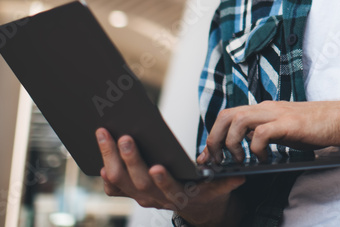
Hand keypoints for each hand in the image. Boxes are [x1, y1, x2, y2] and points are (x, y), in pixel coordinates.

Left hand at [96, 128, 243, 225]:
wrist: (194, 207)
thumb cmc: (205, 191)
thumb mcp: (219, 188)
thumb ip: (226, 182)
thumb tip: (240, 176)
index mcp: (179, 196)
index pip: (168, 190)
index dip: (161, 181)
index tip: (156, 167)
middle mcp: (155, 198)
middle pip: (137, 182)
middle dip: (129, 158)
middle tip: (124, 136)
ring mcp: (140, 196)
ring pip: (119, 180)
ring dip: (109, 157)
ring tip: (103, 133)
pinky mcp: (129, 192)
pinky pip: (112, 186)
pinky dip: (104, 172)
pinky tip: (99, 155)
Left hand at [200, 98, 339, 164]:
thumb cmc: (317, 126)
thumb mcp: (284, 130)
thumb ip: (266, 134)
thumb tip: (248, 146)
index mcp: (264, 109)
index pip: (229, 115)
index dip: (214, 135)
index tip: (208, 156)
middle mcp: (266, 107)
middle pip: (226, 115)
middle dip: (214, 139)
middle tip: (216, 159)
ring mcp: (277, 114)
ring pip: (238, 121)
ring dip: (232, 144)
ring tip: (238, 160)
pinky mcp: (288, 124)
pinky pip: (261, 134)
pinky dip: (256, 149)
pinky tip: (264, 159)